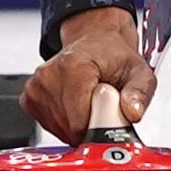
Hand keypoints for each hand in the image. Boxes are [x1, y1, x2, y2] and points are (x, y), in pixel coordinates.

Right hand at [21, 6, 156, 143]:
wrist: (95, 40)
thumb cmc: (113, 55)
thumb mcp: (139, 70)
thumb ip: (140, 92)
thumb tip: (132, 112)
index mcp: (73, 66)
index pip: (80, 121)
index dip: (100, 126)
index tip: (111, 114)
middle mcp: (49, 75)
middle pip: (70, 128)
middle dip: (90, 125)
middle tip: (102, 106)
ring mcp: (36, 86)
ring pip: (59, 130)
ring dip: (78, 124)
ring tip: (89, 102)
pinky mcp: (30, 98)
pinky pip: (49, 126)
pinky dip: (65, 123)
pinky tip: (75, 105)